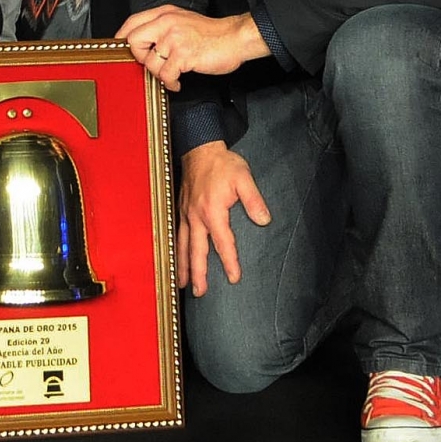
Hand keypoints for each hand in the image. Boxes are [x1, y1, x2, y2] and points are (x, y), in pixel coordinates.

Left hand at [115, 4, 266, 91]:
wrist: (235, 38)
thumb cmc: (211, 33)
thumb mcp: (182, 20)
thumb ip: (162, 27)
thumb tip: (141, 42)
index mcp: (165, 13)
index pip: (132, 22)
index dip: (123, 38)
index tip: (124, 50)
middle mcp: (167, 23)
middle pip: (133, 41)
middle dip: (140, 58)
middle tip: (152, 64)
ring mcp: (175, 38)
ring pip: (150, 62)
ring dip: (159, 74)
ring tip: (171, 75)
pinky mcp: (184, 54)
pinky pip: (165, 75)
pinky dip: (170, 83)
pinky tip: (177, 81)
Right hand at [176, 139, 268, 294]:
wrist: (200, 148)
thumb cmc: (222, 164)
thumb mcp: (244, 177)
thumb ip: (254, 200)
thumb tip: (264, 220)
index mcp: (212, 211)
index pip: (223, 242)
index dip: (229, 261)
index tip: (234, 278)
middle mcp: (196, 217)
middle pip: (196, 251)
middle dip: (198, 273)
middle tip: (200, 292)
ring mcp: (186, 214)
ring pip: (183, 246)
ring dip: (182, 266)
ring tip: (182, 284)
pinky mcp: (181, 210)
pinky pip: (178, 236)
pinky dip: (176, 251)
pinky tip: (177, 259)